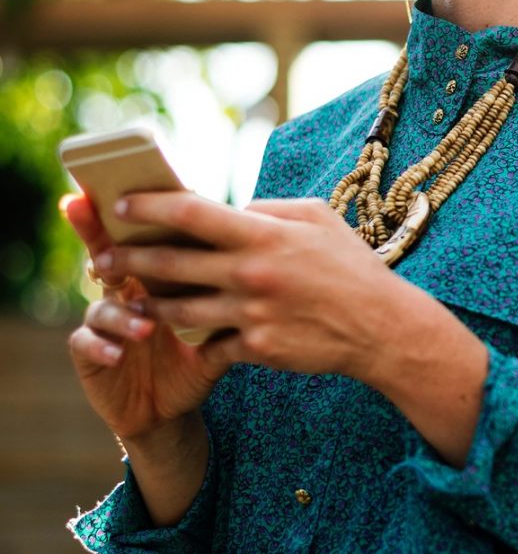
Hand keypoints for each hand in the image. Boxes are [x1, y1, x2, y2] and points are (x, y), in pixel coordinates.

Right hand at [64, 195, 220, 443]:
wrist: (172, 405)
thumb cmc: (199, 351)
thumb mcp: (220, 315)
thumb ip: (232, 281)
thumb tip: (261, 240)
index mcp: (155, 271)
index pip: (142, 233)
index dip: (132, 211)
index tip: (130, 190)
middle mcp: (123, 288)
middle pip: (105, 251)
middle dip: (96, 234)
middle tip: (107, 230)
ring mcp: (104, 319)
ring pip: (101, 304)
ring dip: (121, 313)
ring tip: (145, 325)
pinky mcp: (91, 354)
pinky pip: (86, 343)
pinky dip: (101, 346)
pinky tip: (116, 354)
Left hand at [88, 192, 406, 381]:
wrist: (380, 327)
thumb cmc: (349, 264)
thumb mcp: (315, 217)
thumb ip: (268, 210)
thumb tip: (232, 209)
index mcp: (262, 234)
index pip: (190, 212)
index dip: (148, 206)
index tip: (120, 205)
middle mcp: (249, 273)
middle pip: (170, 263)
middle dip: (127, 259)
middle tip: (101, 256)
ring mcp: (250, 314)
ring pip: (178, 309)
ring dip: (148, 302)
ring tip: (128, 297)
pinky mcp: (255, 349)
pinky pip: (210, 342)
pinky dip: (193, 336)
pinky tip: (178, 331)